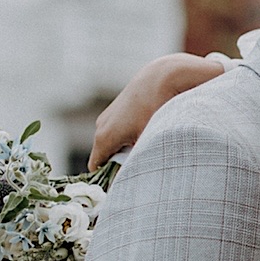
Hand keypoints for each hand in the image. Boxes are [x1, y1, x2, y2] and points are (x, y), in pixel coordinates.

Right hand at [89, 53, 224, 168]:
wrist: (163, 76)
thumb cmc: (158, 109)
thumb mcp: (151, 141)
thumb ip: (140, 162)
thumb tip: (136, 180)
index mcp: (103, 137)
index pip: (97, 170)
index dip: (111, 179)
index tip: (128, 184)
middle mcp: (101, 127)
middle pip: (107, 158)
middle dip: (122, 165)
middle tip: (145, 169)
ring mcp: (108, 117)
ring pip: (115, 144)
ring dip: (129, 149)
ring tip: (151, 148)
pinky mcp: (118, 110)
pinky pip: (121, 132)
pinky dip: (132, 137)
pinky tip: (150, 133)